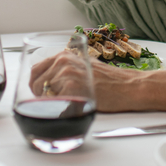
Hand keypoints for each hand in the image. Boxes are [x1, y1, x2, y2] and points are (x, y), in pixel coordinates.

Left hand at [30, 52, 165, 111]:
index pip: (35, 70)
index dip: (37, 85)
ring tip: (72, 104)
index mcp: (64, 55)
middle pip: (35, 83)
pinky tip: (76, 107)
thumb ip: (66, 72)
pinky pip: (54, 104)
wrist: (130, 87)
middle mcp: (63, 60)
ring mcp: (66, 72)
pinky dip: (61, 110)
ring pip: (43, 95)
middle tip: (58, 103)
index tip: (43, 94)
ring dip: (52, 104)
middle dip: (42, 96)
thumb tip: (48, 83)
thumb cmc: (111, 82)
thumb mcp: (85, 68)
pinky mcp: (72, 86)